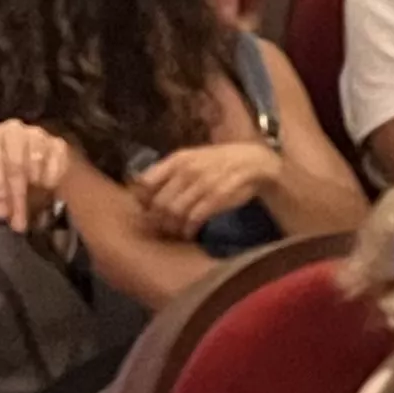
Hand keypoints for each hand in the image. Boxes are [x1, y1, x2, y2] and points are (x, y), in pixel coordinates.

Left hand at [0, 120, 71, 229]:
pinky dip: (52, 179)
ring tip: (30, 209)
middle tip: (18, 222)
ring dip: (34, 190)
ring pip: (37, 161)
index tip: (0, 212)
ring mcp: (36, 134)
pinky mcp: (57, 143)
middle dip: (16, 197)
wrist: (25, 161)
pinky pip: (57, 161)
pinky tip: (45, 190)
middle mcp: (12, 129)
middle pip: (15, 162)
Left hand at [132, 142, 277, 238]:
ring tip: (175, 232)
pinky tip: (189, 233)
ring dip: (172, 228)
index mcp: (177, 159)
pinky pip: (195, 218)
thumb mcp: (191, 159)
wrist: (253, 161)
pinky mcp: (217, 196)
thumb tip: (140, 192)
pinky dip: (189, 230)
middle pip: (159, 202)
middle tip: (161, 229)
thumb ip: (167, 173)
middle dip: (157, 220)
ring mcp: (203, 182)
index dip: (143, 201)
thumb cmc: (217, 163)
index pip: (146, 182)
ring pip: (175, 212)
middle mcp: (187, 169)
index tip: (147, 210)